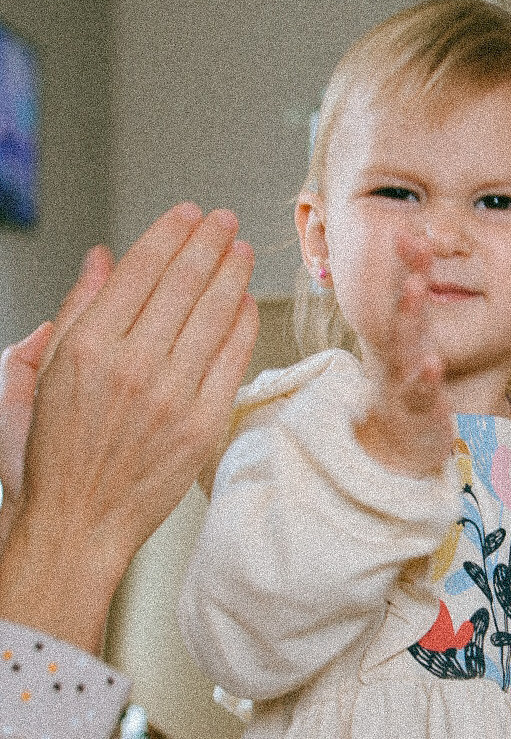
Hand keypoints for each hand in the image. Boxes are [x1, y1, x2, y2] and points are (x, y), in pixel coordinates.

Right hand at [0, 203, 257, 651]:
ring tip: (242, 250)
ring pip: (213, 316)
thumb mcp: (38, 373)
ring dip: (233, 275)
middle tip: (225, 220)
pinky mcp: (202, 427)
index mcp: (85, 347)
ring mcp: (171, 398)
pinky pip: (231, 362)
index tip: (189, 214)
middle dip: (209, 243)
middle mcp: (131, 367)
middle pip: (183, 285)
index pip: (140, 271)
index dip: (170, 234)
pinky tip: (245, 303)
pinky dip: (242, 325)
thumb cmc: (50, 454)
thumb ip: (75, 310)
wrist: (76, 524)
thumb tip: (104, 257)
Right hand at [354, 258, 454, 477]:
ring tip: (415, 285)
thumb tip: (434, 273)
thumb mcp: (419, 349)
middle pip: (401, 308)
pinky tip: (433, 362)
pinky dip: (425, 378)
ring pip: (403, 344)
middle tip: (412, 240)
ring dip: (408, 314)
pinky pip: (419, 392)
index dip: (403, 261)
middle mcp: (398, 353)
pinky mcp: (416, 410)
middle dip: (406, 271)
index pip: (401, 293)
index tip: (406, 226)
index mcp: (403, 336)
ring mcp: (403, 380)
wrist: (400, 448)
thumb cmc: (414, 391)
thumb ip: (425, 313)